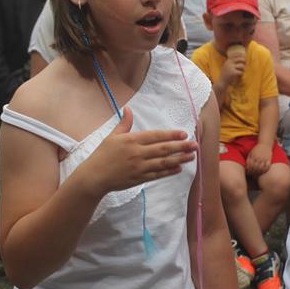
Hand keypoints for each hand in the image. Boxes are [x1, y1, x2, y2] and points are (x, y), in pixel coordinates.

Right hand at [83, 107, 197, 194]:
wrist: (94, 177)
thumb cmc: (102, 155)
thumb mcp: (112, 136)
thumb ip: (124, 124)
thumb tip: (128, 109)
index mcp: (132, 140)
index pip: (156, 136)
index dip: (171, 135)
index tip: (184, 133)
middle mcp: (137, 153)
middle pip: (164, 149)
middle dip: (181, 146)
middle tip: (195, 144)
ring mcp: (139, 167)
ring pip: (164, 162)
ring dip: (179, 159)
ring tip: (192, 156)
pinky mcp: (139, 179)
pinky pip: (157, 174)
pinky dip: (169, 171)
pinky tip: (179, 168)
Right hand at [220, 50, 245, 84]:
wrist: (221, 82)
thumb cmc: (226, 75)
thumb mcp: (228, 67)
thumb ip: (232, 63)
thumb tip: (242, 58)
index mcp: (228, 61)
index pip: (236, 55)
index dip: (241, 55)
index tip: (244, 56)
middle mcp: (229, 63)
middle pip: (240, 59)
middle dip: (244, 61)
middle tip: (245, 64)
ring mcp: (231, 67)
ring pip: (242, 66)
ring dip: (243, 70)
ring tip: (241, 72)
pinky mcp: (233, 73)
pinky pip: (241, 72)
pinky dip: (241, 74)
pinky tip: (239, 76)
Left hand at [246, 143, 271, 175]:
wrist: (265, 144)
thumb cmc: (256, 149)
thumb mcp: (251, 153)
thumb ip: (248, 160)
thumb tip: (246, 168)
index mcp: (253, 157)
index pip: (250, 166)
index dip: (249, 171)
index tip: (248, 173)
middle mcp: (258, 158)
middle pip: (255, 168)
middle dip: (253, 173)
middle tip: (252, 175)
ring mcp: (264, 159)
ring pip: (261, 169)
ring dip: (259, 173)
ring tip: (257, 175)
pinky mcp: (269, 159)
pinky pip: (267, 167)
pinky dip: (265, 170)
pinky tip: (263, 172)